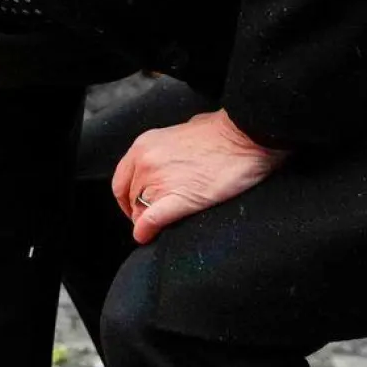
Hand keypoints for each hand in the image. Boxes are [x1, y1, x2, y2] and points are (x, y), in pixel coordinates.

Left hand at [111, 108, 288, 244]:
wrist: (245, 135)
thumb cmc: (221, 131)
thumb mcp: (181, 129)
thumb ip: (167, 147)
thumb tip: (170, 157)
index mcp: (143, 146)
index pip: (121, 181)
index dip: (126, 198)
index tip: (136, 206)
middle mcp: (145, 163)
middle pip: (131, 199)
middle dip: (139, 211)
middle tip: (152, 219)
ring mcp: (160, 181)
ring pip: (140, 213)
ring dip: (147, 222)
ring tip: (159, 227)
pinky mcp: (179, 199)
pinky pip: (151, 221)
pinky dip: (146, 232)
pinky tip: (148, 238)